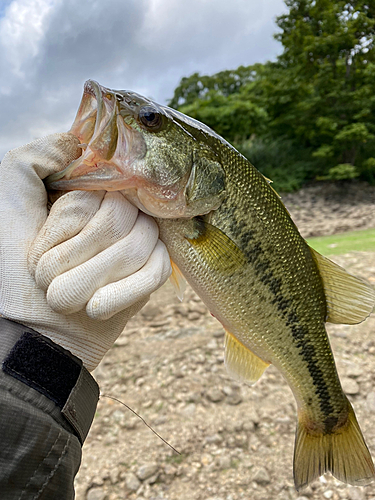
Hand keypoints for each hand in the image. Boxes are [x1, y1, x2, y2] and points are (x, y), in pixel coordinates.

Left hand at [0, 133, 170, 370]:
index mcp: (83, 196)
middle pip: (121, 216)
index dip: (70, 219)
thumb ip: (32, 159)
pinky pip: (156, 272)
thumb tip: (76, 140)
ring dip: (91, 277)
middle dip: (76, 253)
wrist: (26, 335)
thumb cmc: (6, 271)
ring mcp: (134, 245)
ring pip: (140, 243)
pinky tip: (93, 309)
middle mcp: (112, 216)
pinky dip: (121, 293)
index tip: (40, 243)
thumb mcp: (7, 205)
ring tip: (62, 296)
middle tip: (44, 275)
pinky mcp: (149, 276)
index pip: (102, 186)